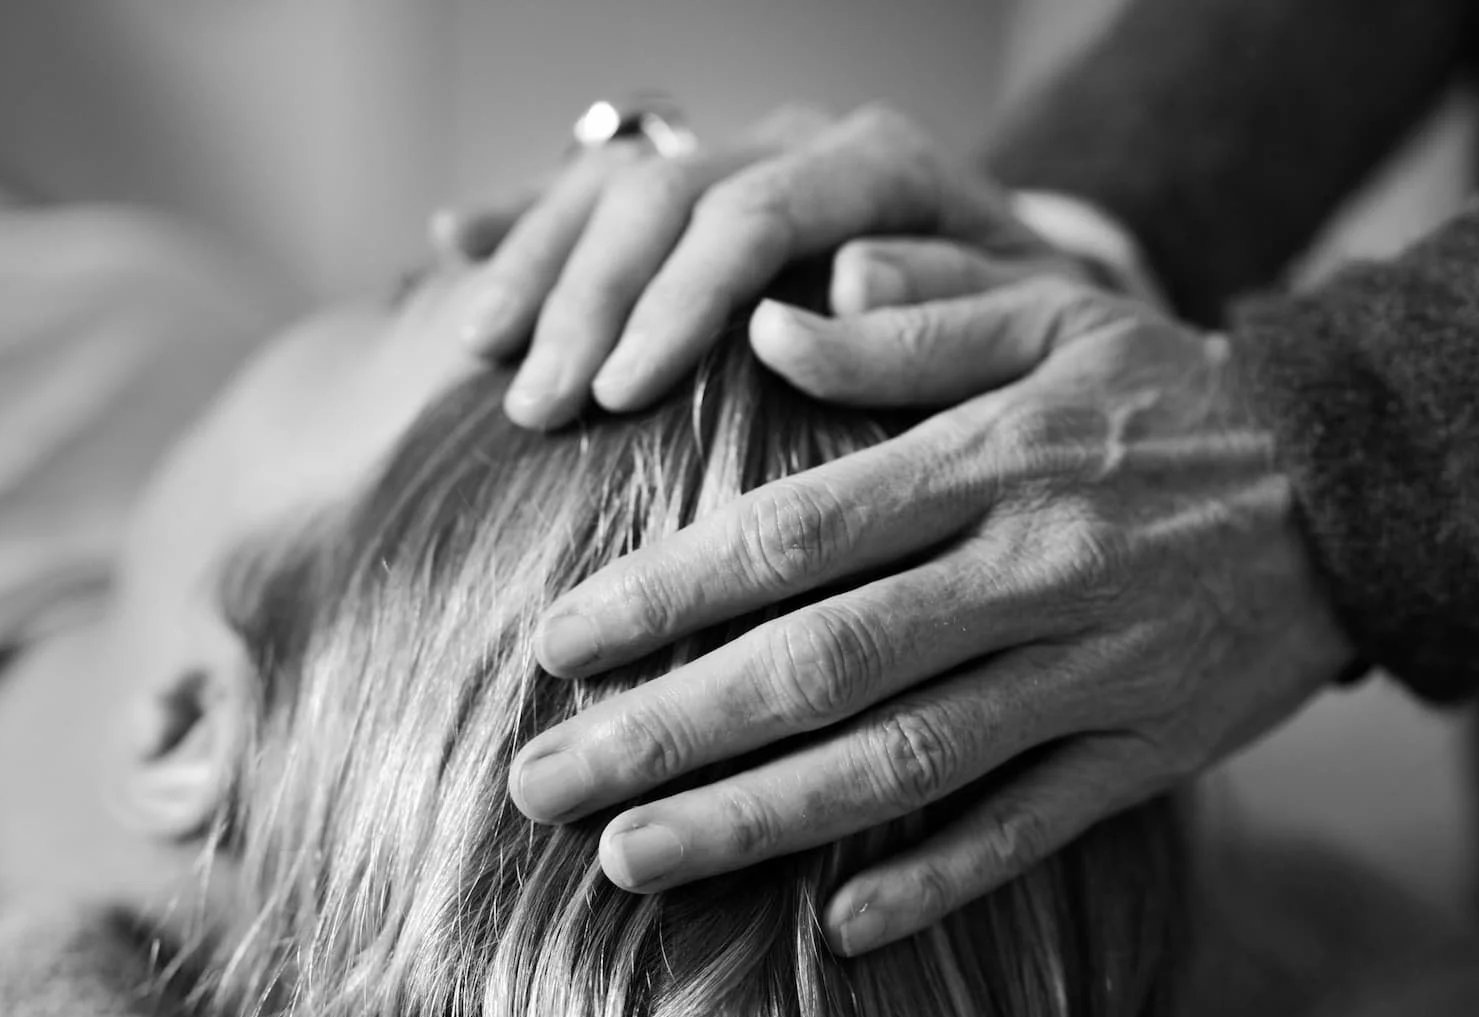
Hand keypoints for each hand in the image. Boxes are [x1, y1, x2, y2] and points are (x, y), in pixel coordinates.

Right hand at [436, 104, 1055, 427]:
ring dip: (541, 272)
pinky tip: (453, 246)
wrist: (1022, 305)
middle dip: (591, 301)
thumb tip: (851, 283)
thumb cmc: (1025, 341)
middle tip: (541, 408)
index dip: (679, 300)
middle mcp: (798, 145)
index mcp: (880, 168)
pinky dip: (524, 222)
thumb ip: (950, 303)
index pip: (758, 212)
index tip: (620, 392)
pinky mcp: (696, 192)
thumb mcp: (1020, 325)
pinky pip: (590, 186)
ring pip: (615, 186)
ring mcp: (738, 159)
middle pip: (665, 195)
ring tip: (485, 359)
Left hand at [506, 276, 1355, 953]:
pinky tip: (838, 934)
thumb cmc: (1171, 392)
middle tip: (537, 788)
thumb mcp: (1055, 309)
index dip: (666, 594)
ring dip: (759, 822)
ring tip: (629, 864)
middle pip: (819, 667)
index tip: (555, 647)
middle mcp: (1029, 573)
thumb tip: (772, 326)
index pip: (796, 536)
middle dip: (667, 732)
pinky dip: (937, 885)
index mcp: (990, 461)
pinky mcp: (1146, 755)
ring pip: (902, 766)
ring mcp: (1090, 676)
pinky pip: (1028, 833)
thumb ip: (913, 324)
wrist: (1360, 484)